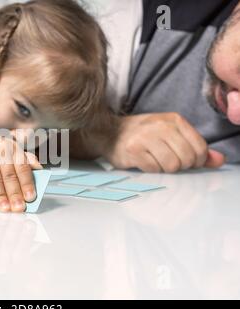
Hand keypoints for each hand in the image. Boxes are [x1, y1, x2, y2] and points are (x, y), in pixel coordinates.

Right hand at [0, 132, 41, 212]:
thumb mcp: (9, 150)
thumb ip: (25, 160)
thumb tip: (38, 169)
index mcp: (12, 147)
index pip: (22, 167)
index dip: (27, 183)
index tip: (31, 196)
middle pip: (9, 175)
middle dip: (14, 193)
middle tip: (19, 207)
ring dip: (0, 196)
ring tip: (5, 208)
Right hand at [104, 113, 224, 172]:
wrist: (108, 133)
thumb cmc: (142, 136)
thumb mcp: (171, 135)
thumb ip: (195, 147)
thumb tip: (218, 161)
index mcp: (174, 120)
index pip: (199, 147)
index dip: (196, 161)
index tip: (185, 161)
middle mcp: (160, 125)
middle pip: (186, 158)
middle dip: (180, 166)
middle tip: (168, 163)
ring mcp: (145, 137)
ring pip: (171, 166)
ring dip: (164, 169)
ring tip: (155, 161)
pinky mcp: (133, 150)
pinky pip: (153, 169)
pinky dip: (150, 170)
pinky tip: (143, 162)